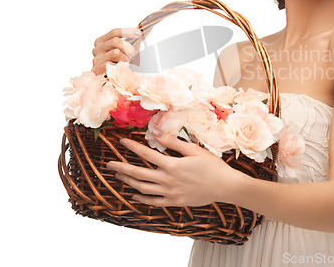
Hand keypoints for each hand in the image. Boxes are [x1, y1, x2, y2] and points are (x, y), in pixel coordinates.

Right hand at [91, 28, 142, 74]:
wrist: (113, 82)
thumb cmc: (121, 64)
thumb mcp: (127, 50)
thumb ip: (134, 40)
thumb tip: (147, 28)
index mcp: (102, 41)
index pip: (115, 32)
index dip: (128, 31)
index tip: (139, 33)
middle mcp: (97, 48)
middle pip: (116, 41)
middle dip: (128, 48)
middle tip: (133, 57)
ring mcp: (96, 59)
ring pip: (115, 52)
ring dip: (125, 59)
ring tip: (126, 65)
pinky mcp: (96, 69)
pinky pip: (112, 64)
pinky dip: (120, 67)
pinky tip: (120, 71)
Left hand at [107, 132, 240, 207]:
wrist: (225, 187)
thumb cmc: (212, 166)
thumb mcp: (194, 150)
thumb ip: (173, 142)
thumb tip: (157, 131)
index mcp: (172, 165)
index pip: (146, 154)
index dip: (132, 147)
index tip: (121, 142)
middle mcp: (167, 180)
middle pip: (138, 174)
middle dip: (122, 168)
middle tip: (109, 164)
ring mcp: (170, 193)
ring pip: (143, 189)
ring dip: (128, 182)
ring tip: (118, 177)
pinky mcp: (174, 202)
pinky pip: (153, 202)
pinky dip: (141, 199)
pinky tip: (134, 195)